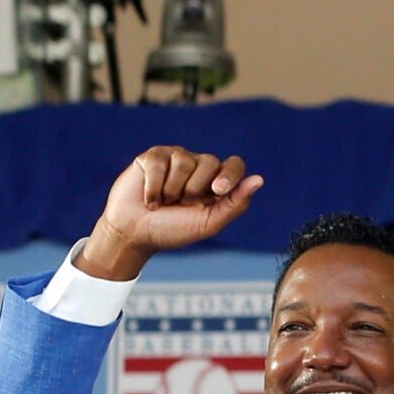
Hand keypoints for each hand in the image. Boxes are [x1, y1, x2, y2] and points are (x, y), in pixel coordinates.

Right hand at [82, 148, 264, 282]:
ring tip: (163, 202)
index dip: (228, 174)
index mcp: (214, 182)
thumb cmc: (171, 231)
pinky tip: (148, 198)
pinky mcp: (152, 157)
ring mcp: (174, 158)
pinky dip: (153, 188)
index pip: (234, 165)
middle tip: (180, 204)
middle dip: (194, 189)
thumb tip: (259, 179)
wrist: (133, 236)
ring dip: (171, 191)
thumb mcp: (207, 223)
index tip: (217, 191)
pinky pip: (160, 164)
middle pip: (209, 162)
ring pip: (184, 161)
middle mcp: (197, 166)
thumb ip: (234, 204)